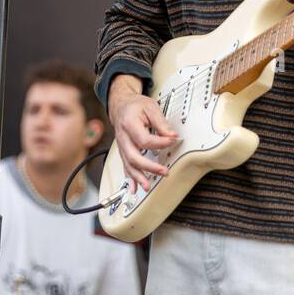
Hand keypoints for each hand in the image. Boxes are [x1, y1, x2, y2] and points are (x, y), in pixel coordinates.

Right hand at [107, 74, 176, 193]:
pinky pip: (125, 167)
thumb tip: (172, 136)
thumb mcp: (150, 107)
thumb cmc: (135, 106)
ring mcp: (122, 146)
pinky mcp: (124, 151)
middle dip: (149, 167)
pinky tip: (134, 189)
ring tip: (148, 186)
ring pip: (128, 165)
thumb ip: (161, 123)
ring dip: (138, 177)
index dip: (160, 142)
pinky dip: (130, 179)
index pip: (144, 139)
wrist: (121, 105)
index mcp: (129, 124)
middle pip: (134, 156)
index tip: (172, 141)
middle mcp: (123, 137)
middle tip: (163, 171)